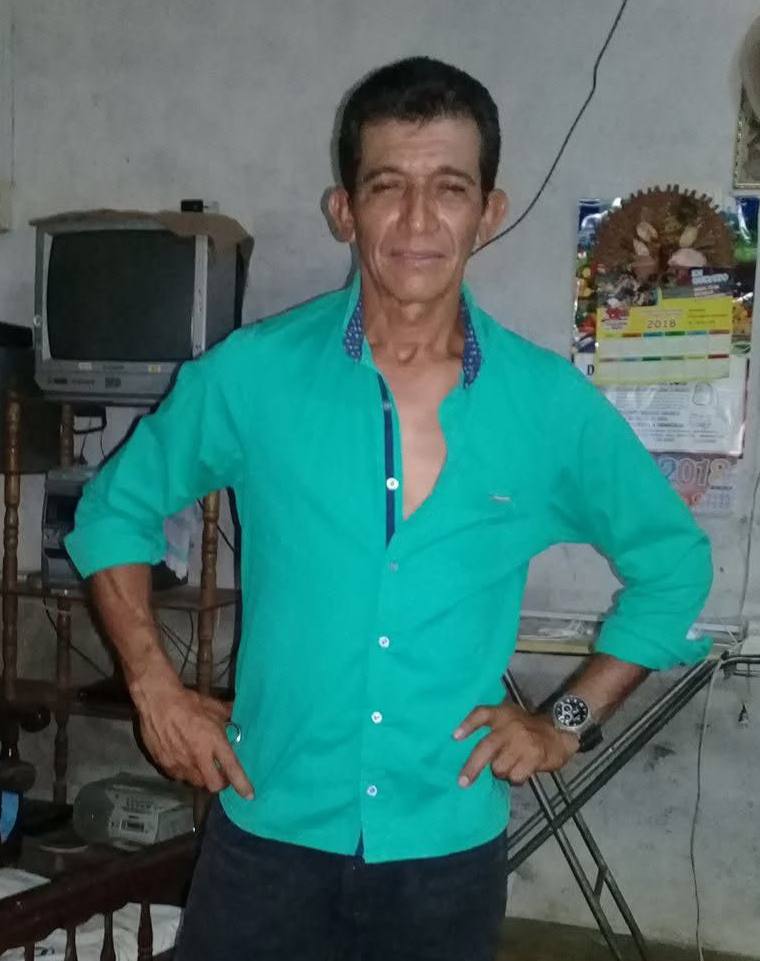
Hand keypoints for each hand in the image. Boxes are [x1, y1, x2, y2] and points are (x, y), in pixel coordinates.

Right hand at [131, 665, 253, 798]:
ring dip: (202, 777)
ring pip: (196, 782)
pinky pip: (179, 776)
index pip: (232, 768)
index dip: (242, 784)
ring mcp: (180, 763)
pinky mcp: (165, 765)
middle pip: (214, 785)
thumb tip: (238, 713)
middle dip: (220, 783)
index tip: (249, 795)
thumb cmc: (188, 702)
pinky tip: (185, 759)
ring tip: (202, 764)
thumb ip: (228, 715)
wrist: (157, 701)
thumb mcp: (213, 707)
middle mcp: (198, 757)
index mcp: (214, 741)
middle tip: (221, 773)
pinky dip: (185, 772)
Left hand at [454, 702, 578, 786]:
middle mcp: (510, 725)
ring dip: (500, 773)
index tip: (454, 737)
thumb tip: (463, 748)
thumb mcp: (509, 718)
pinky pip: (516, 776)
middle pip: (486, 747)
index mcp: (501, 714)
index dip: (467, 725)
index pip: (481, 714)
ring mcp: (523, 740)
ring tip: (508, 767)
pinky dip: (515, 779)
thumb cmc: (527, 728)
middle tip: (463, 782)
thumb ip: (492, 727)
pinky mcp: (534, 756)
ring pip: (499, 767)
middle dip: (472, 767)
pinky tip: (520, 772)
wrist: (559, 732)